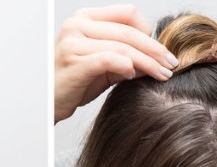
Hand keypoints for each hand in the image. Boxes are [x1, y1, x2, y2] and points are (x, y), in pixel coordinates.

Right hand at [55, 4, 179, 121]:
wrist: (46, 103)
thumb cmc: (71, 85)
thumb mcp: (101, 68)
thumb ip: (123, 59)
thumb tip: (151, 61)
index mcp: (85, 20)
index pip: (126, 14)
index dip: (148, 31)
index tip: (161, 51)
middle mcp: (77, 25)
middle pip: (128, 31)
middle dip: (154, 50)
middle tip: (171, 65)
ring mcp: (73, 42)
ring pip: (122, 47)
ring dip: (147, 62)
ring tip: (161, 75)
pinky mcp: (74, 62)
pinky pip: (109, 59)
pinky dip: (126, 67)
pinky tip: (134, 76)